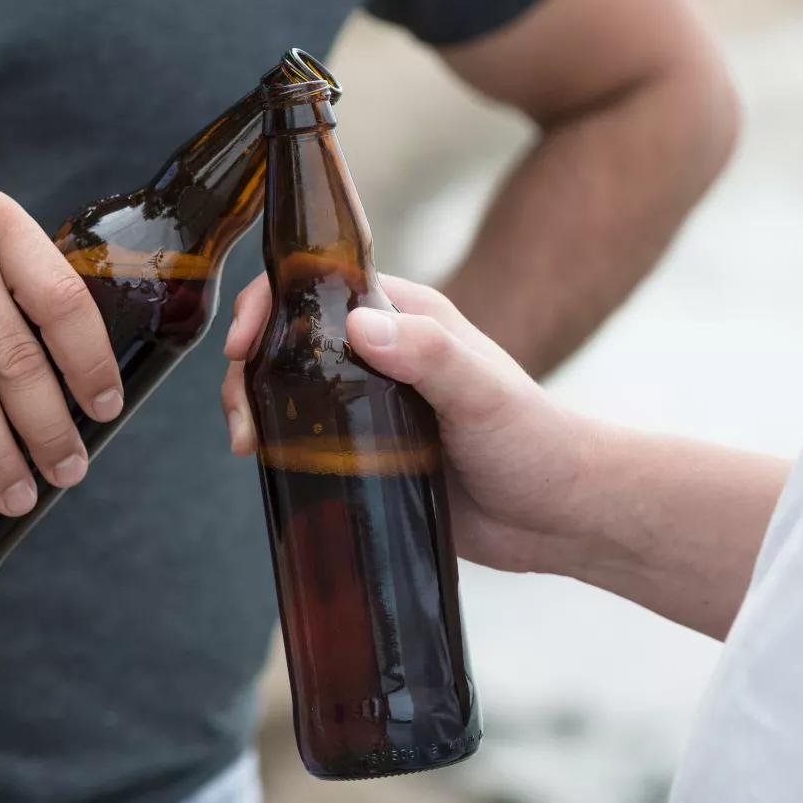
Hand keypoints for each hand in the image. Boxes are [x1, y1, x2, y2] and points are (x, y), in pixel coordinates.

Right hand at [221, 272, 598, 574]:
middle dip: (248, 368)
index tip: (241, 343)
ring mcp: (367, 403)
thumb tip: (357, 325)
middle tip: (242, 417)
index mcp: (403, 318)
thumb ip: (428, 353)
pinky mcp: (364, 452)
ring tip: (248, 445)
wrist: (560, 517)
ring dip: (254, 407)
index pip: (315, 285)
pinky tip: (266, 465)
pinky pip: (305, 439)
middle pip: (287, 339)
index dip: (266, 304)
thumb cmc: (536, 441)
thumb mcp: (483, 391)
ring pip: (288, 388)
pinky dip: (276, 445)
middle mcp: (379, 353)